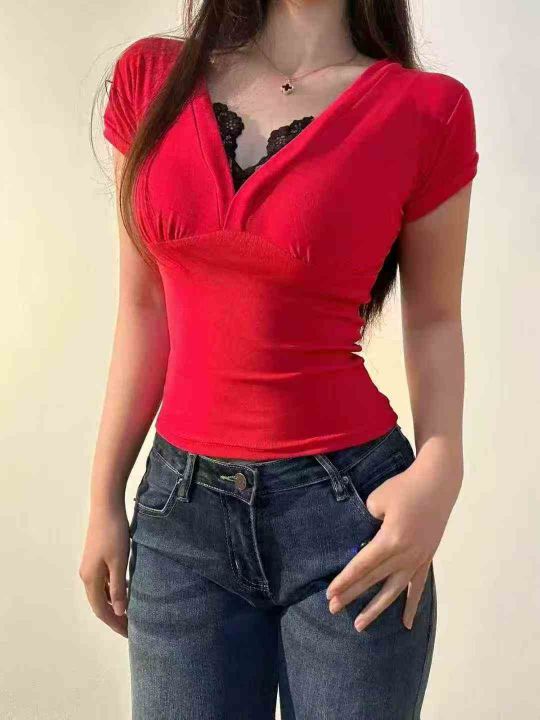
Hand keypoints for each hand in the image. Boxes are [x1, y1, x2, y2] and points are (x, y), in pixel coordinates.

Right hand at [79, 504, 130, 637]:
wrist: (106, 506)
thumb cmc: (114, 533)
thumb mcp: (118, 562)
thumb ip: (117, 588)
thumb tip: (117, 612)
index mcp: (90, 579)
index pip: (101, 610)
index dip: (114, 623)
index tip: (129, 633)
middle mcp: (87, 575)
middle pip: (99, 603)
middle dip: (113, 617)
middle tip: (131, 627)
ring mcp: (90, 566)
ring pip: (101, 592)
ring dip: (113, 604)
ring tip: (130, 613)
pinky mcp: (96, 557)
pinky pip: (103, 581)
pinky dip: (113, 591)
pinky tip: (125, 591)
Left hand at [326, 457, 460, 629]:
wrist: (438, 482)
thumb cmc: (404, 487)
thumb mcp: (377, 500)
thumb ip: (368, 523)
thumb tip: (365, 541)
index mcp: (390, 540)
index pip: (362, 566)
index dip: (344, 581)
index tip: (330, 594)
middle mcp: (405, 554)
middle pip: (373, 580)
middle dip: (351, 595)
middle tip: (332, 609)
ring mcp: (418, 559)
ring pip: (394, 591)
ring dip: (376, 609)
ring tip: (359, 625)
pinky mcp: (426, 558)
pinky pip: (417, 587)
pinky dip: (411, 606)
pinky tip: (405, 624)